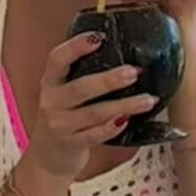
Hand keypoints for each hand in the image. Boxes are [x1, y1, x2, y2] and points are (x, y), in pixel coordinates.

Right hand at [26, 32, 158, 181]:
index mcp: (49, 82)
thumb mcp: (63, 94)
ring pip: (94, 113)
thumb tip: (120, 53)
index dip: (75, 47)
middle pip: (80, 88)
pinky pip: (96, 135)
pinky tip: (129, 120)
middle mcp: (51, 102)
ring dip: (124, 105)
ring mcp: (60, 125)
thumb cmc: (64, 118)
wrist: (47, 158)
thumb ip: (81, 76)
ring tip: (148, 99)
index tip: (99, 37)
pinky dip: (113, 128)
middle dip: (109, 80)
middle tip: (135, 72)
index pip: (57, 59)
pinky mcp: (71, 144)